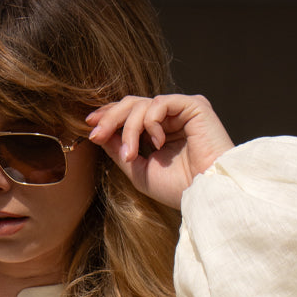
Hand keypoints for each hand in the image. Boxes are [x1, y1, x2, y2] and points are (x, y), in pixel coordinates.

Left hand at [86, 94, 233, 209]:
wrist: (206, 193)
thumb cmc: (179, 188)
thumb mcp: (140, 171)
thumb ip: (121, 152)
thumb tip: (100, 135)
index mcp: (161, 131)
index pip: (130, 114)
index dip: (109, 116)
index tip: (90, 127)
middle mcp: (171, 118)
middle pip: (132, 104)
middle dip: (110, 118)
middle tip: (96, 134)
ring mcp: (182, 110)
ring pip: (142, 104)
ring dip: (130, 129)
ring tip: (131, 153)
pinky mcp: (193, 105)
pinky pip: (160, 103)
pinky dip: (151, 122)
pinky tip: (158, 142)